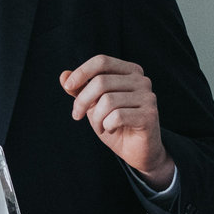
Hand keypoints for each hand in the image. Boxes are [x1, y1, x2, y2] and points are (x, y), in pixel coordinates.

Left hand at [60, 55, 172, 185]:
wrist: (136, 151)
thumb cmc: (115, 124)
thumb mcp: (93, 105)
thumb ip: (80, 89)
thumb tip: (63, 75)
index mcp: (130, 71)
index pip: (102, 61)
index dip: (82, 72)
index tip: (68, 87)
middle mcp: (142, 80)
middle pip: (101, 81)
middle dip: (83, 101)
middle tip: (76, 115)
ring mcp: (148, 97)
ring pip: (107, 101)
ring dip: (95, 118)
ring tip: (99, 126)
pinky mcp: (149, 115)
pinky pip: (117, 116)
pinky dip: (107, 126)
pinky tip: (110, 130)